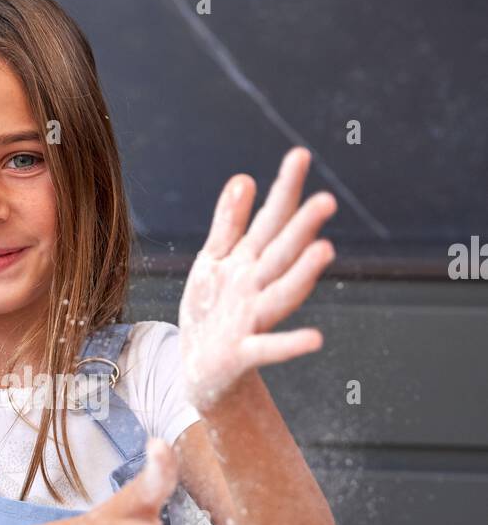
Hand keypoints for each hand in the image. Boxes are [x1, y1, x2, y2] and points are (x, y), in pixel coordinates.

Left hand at [178, 147, 336, 411]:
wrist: (199, 369)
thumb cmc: (212, 310)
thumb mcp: (213, 261)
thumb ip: (228, 223)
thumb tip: (244, 177)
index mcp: (249, 261)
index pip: (271, 219)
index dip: (284, 188)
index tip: (300, 155)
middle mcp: (258, 287)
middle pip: (281, 253)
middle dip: (302, 228)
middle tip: (326, 200)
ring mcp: (253, 319)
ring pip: (281, 293)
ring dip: (302, 275)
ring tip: (325, 251)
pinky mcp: (244, 352)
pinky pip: (270, 348)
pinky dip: (291, 344)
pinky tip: (316, 340)